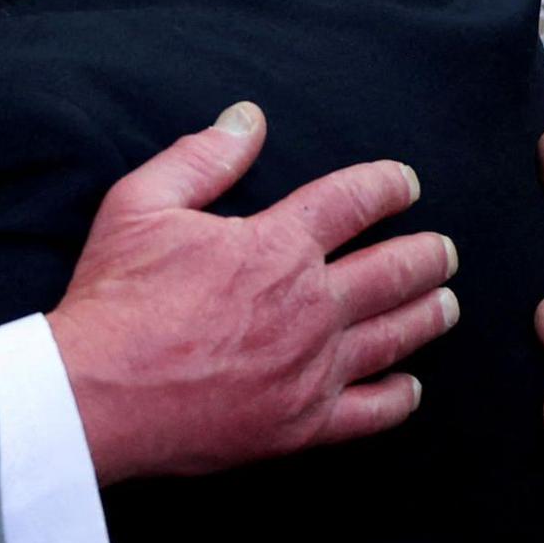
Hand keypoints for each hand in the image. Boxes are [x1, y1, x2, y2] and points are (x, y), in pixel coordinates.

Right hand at [47, 101, 457, 484]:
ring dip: (428, 315)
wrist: (96, 394)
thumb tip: (247, 118)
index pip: (353, 201)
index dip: (387, 186)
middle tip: (444, 249)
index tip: (405, 183)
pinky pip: (371, 412)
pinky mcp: (301, 424)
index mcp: (277, 245)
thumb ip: (203, 158)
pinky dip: (399, 397)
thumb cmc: (116, 296)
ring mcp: (311, 368)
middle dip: (427, 255)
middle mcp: (309, 304)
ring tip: (447, 304)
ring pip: (395, 336)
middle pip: (394, 270)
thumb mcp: (142, 204)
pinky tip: (410, 388)